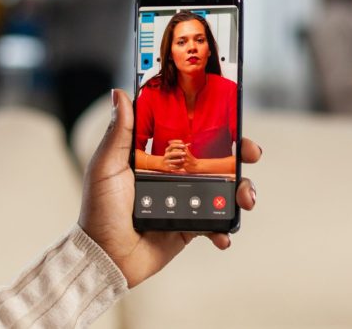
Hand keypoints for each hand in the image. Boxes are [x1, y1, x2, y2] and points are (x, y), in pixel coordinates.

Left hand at [78, 90, 261, 287]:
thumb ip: (119, 132)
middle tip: (250, 155)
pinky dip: (224, 228)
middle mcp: (174, 176)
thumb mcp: (107, 166)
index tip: (233, 121)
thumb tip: (119, 94)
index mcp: (157, 157)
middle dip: (240, 156)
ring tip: (244, 200)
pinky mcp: (189, 227)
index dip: (214, 126)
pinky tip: (222, 234)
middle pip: (215, 160)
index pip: (191, 134)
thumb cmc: (100, 210)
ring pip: (223, 190)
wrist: (106, 256)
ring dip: (241, 192)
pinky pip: (215, 223)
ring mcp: (184, 201)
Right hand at [162, 140, 187, 172]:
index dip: (178, 145)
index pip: (172, 146)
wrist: (163, 163)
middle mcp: (166, 155)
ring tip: (183, 160)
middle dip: (178, 153)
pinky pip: (173, 167)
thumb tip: (189, 144)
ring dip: (177, 160)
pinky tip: (182, 166)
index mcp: (168, 150)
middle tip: (184, 153)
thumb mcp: (173, 150)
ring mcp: (166, 161)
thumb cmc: (171, 155)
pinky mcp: (167, 167)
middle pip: (171, 154)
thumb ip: (181, 147)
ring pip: (171, 161)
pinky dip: (177, 167)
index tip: (184, 145)